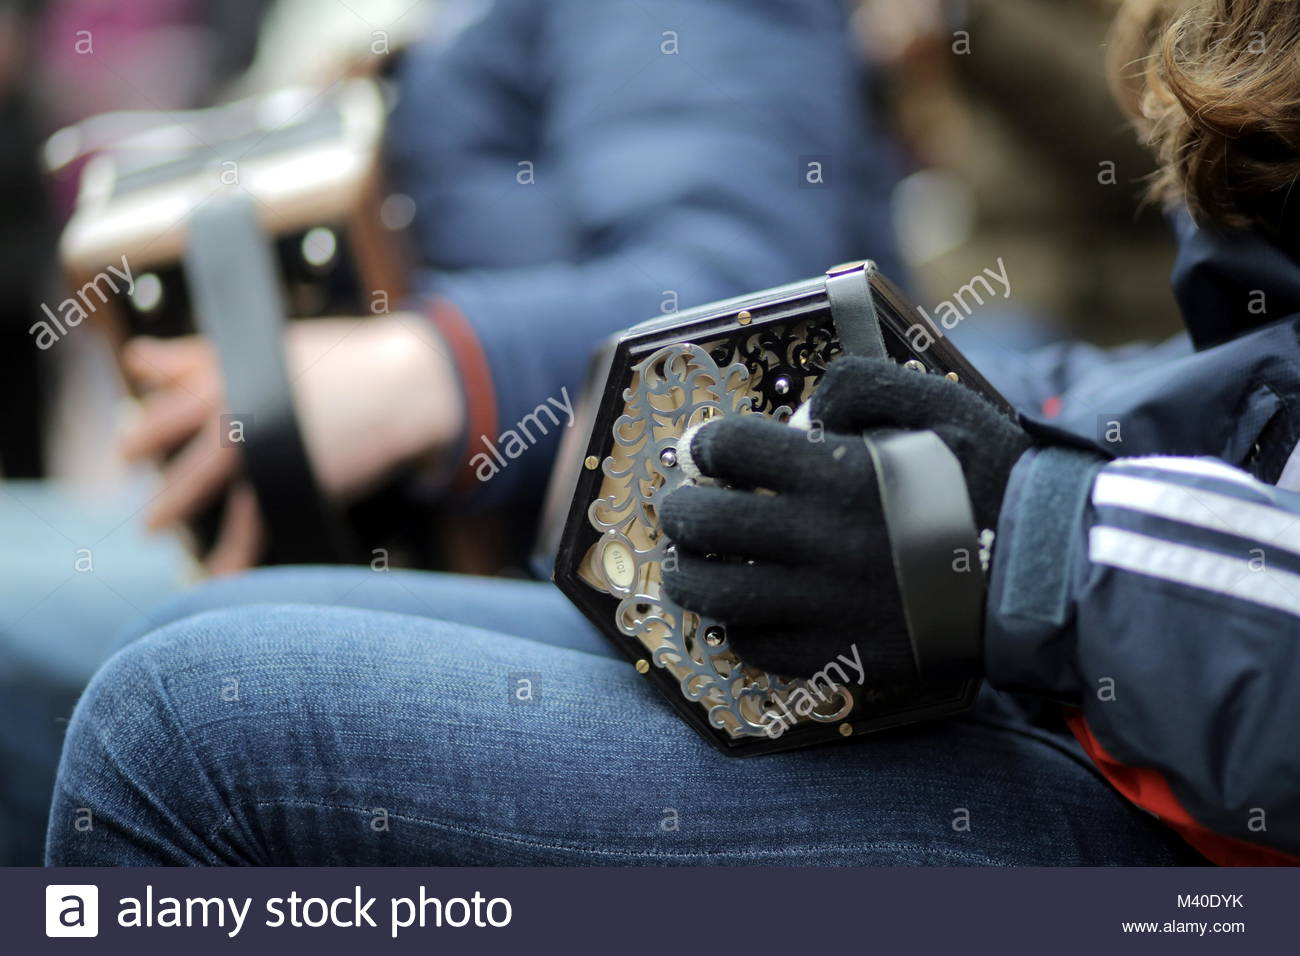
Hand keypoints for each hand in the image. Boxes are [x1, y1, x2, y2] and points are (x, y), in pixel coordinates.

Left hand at [119, 313, 462, 572]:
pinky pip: (249, 523)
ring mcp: (258, 442)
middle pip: (170, 436)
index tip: (130, 442)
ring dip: (170, 506)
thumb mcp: (270, 347)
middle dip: (143, 456)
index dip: (146, 422)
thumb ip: (201, 358)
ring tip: (152, 527)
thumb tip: (140, 361)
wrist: (404, 383)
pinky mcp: (289, 476)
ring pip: (198, 481)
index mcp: (230, 369)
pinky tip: (219, 574)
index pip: (170, 397)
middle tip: (131, 477)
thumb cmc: (344, 361)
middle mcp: (234, 404)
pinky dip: (232, 554)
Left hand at [659, 356, 1029, 681]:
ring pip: (715, 596)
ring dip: (688, 576)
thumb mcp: (938, 400)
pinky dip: (738, 628)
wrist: (1043, 570)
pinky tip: (746, 612)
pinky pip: (758, 647)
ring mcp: (824, 603)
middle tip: (683, 508)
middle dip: (678, 510)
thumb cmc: (991, 477)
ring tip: (691, 565)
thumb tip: (805, 408)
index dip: (708, 444)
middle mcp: (818, 540)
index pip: (730, 449)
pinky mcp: (839, 653)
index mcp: (836, 473)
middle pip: (704, 525)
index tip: (709, 451)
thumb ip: (862, 383)